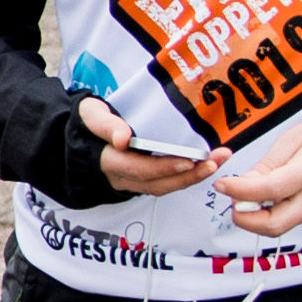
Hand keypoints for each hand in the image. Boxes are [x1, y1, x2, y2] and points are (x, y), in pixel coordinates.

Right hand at [74, 95, 213, 199]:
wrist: (84, 135)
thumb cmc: (88, 123)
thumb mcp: (90, 115)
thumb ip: (105, 124)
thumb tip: (123, 138)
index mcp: (108, 161)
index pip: (137, 168)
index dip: (163, 168)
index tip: (186, 161)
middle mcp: (122, 177)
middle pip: (157, 183)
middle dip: (189, 175)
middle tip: (213, 161)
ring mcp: (134, 181)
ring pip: (165, 186)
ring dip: (193, 177)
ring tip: (217, 161)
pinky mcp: (145, 179)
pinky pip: (167, 182)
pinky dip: (189, 175)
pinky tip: (207, 163)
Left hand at [212, 109, 301, 232]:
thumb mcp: (293, 138)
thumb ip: (267, 165)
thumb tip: (243, 185)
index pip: (270, 191)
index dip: (240, 191)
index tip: (222, 184)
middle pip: (274, 225)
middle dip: (245, 219)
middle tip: (231, 199)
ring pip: (278, 228)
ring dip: (254, 218)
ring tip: (244, 196)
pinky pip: (284, 221)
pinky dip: (265, 215)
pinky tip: (259, 198)